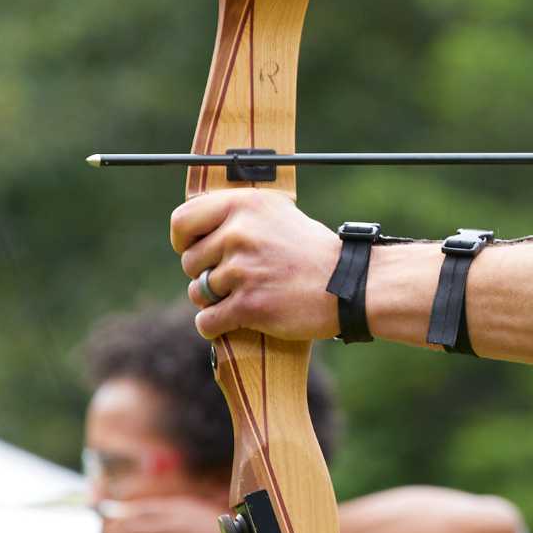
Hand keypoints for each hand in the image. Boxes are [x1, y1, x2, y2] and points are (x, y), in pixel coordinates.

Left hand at [170, 190, 341, 341]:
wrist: (349, 284)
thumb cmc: (313, 252)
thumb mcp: (277, 214)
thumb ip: (237, 216)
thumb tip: (196, 229)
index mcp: (244, 205)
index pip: (183, 220)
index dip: (183, 240)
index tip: (192, 249)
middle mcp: (239, 233)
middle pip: (190, 262)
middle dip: (207, 274)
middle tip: (236, 279)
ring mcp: (243, 269)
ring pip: (198, 293)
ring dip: (214, 301)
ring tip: (242, 298)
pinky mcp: (248, 304)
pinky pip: (207, 321)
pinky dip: (216, 326)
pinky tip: (234, 321)